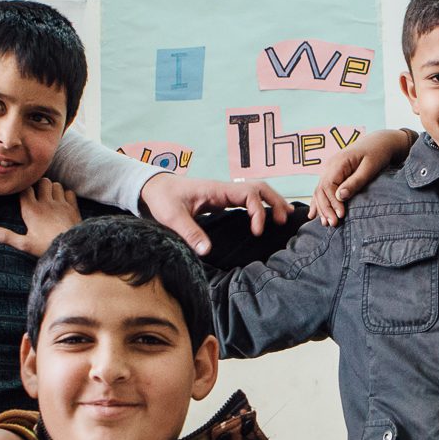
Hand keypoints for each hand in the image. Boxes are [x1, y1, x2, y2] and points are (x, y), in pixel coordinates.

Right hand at [0, 179, 80, 255]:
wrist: (70, 248)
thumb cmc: (46, 247)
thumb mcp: (24, 244)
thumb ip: (7, 236)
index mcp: (32, 210)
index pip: (25, 189)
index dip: (24, 189)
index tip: (23, 193)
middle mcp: (46, 203)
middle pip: (42, 182)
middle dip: (39, 185)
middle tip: (38, 193)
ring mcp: (61, 204)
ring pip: (56, 185)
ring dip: (53, 188)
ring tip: (49, 197)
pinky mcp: (73, 208)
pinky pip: (69, 192)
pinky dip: (66, 195)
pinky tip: (63, 202)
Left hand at [139, 172, 288, 255]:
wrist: (154, 187)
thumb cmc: (163, 199)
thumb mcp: (172, 217)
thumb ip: (190, 233)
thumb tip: (208, 251)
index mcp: (216, 190)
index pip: (248, 194)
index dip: (257, 211)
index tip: (257, 231)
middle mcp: (224, 189)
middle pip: (259, 188)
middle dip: (274, 202)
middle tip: (283, 221)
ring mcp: (224, 193)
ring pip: (256, 191)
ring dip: (271, 202)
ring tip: (283, 218)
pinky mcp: (222, 200)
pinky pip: (247, 199)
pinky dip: (260, 206)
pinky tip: (265, 219)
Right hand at [311, 129, 415, 225]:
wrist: (379, 142)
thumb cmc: (377, 153)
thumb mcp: (370, 168)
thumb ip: (355, 182)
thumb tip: (340, 196)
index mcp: (338, 162)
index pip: (328, 185)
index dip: (333, 202)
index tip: (341, 215)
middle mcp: (329, 165)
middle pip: (321, 190)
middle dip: (326, 208)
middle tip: (333, 224)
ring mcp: (329, 169)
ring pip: (319, 191)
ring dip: (321, 208)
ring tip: (325, 224)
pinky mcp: (332, 174)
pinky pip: (322, 189)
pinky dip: (318, 202)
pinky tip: (314, 215)